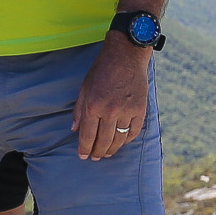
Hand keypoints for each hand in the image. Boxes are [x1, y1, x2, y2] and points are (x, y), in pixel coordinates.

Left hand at [72, 41, 150, 159]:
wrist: (126, 56)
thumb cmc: (101, 70)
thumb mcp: (84, 88)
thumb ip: (79, 110)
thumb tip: (75, 129)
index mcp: (93, 106)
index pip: (87, 136)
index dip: (84, 149)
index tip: (83, 156)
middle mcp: (110, 112)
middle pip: (104, 141)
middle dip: (98, 152)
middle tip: (95, 157)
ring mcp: (127, 112)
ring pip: (120, 139)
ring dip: (112, 149)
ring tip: (107, 153)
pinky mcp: (140, 110)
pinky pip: (134, 131)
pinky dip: (128, 139)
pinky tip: (122, 142)